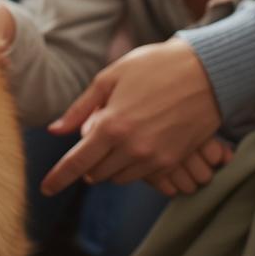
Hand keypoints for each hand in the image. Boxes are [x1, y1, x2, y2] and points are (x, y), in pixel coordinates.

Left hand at [39, 37, 221, 194]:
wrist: (209, 71)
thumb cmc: (155, 66)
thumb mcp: (111, 77)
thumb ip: (81, 108)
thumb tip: (55, 130)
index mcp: (112, 126)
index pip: (77, 163)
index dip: (58, 178)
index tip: (46, 189)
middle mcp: (132, 148)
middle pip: (97, 173)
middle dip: (88, 162)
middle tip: (97, 137)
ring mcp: (155, 158)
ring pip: (119, 177)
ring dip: (111, 165)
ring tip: (120, 136)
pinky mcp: (173, 161)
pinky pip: (144, 176)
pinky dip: (134, 166)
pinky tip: (140, 143)